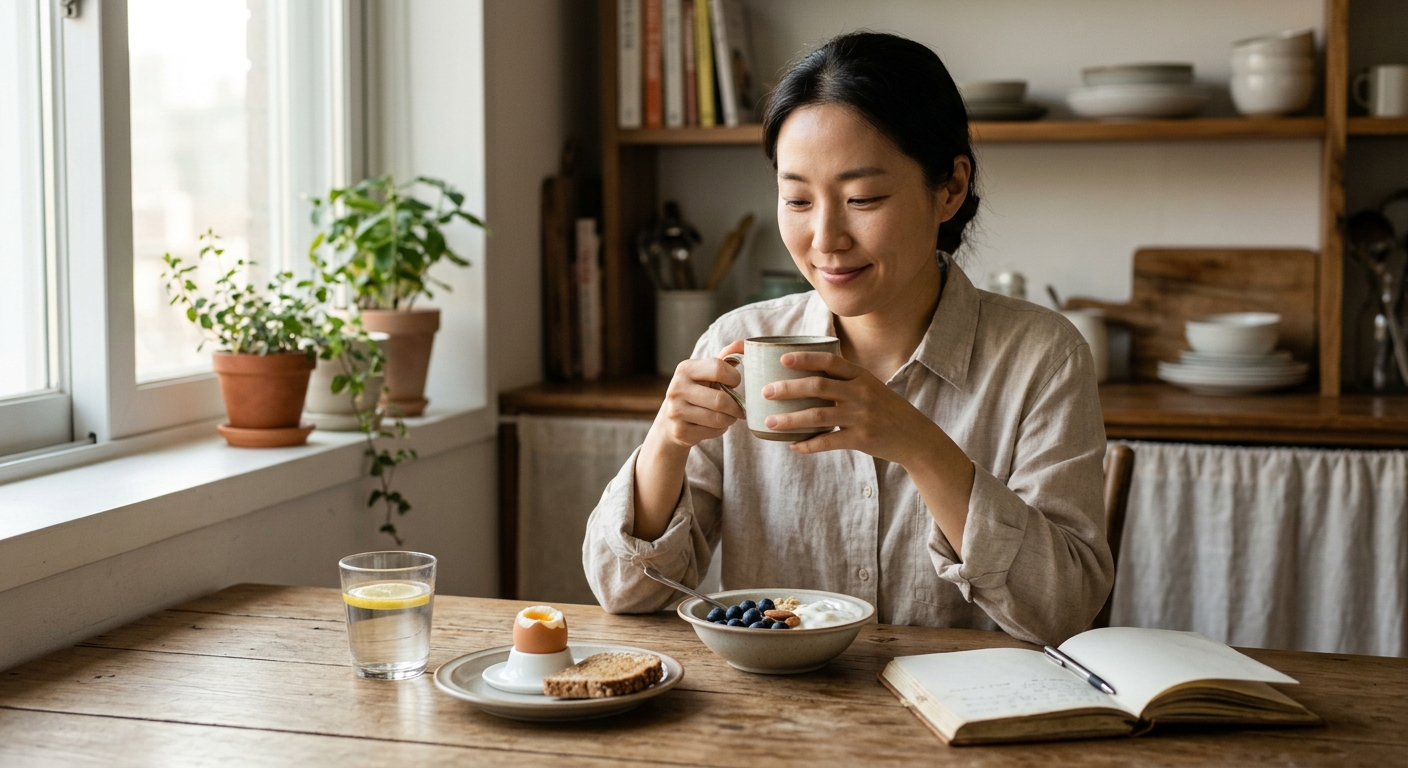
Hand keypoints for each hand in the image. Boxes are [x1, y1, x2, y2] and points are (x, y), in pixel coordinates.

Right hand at [651, 340, 746, 450]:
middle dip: (736, 406)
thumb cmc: (697, 391)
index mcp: (685, 369)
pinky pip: (712, 432)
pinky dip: (720, 430)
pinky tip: (716, 425)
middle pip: (720, 400)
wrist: (671, 420)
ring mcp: (676, 411)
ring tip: (729, 416)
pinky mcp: (679, 431)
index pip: (718, 368)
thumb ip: (726, 357)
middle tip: (739, 407)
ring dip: (730, 419)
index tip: (734, 383)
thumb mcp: (707, 372)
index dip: (734, 377)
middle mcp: (677, 388)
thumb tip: (744, 343)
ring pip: (718, 419)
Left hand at [762, 351, 976, 550]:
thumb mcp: (871, 388)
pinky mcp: (861, 439)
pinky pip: (828, 441)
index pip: (830, 361)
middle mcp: (861, 393)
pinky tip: (793, 446)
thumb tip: (808, 375)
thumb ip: (845, 381)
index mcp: (862, 376)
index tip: (782, 359)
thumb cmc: (886, 410)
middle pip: (818, 386)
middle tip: (766, 391)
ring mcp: (861, 416)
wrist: (916, 437)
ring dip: (790, 419)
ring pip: (818, 415)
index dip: (805, 359)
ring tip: (769, 422)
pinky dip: (808, 445)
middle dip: (788, 388)